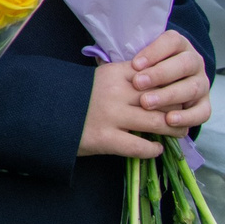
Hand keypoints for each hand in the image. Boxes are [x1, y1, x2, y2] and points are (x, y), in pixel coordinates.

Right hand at [79, 32, 207, 157]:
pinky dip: (153, 149)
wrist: (41, 111)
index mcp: (114, 73)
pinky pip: (140, 146)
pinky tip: (155, 149)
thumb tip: (154, 83)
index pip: (156, 76)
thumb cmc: (73, 95)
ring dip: (173, 129)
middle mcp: (115, 93)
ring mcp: (111, 116)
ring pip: (158, 122)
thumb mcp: (98, 78)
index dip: (171, 86)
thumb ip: (123, 77)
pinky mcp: (105, 138)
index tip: (177, 94)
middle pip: (162, 98)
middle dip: (178, 108)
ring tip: (177, 132)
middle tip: (183, 116)